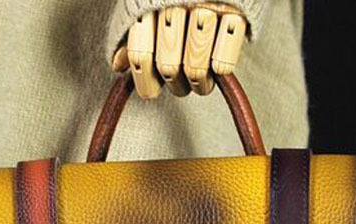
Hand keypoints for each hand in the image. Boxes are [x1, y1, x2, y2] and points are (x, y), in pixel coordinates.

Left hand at [113, 4, 246, 98]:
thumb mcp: (146, 7)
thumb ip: (132, 37)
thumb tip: (117, 65)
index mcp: (149, 7)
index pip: (140, 57)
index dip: (146, 80)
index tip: (155, 84)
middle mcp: (175, 6)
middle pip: (169, 68)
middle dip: (174, 82)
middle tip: (181, 79)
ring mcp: (207, 9)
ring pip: (195, 71)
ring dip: (198, 83)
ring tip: (200, 79)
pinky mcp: (237, 15)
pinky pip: (224, 64)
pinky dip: (220, 69)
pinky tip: (217, 62)